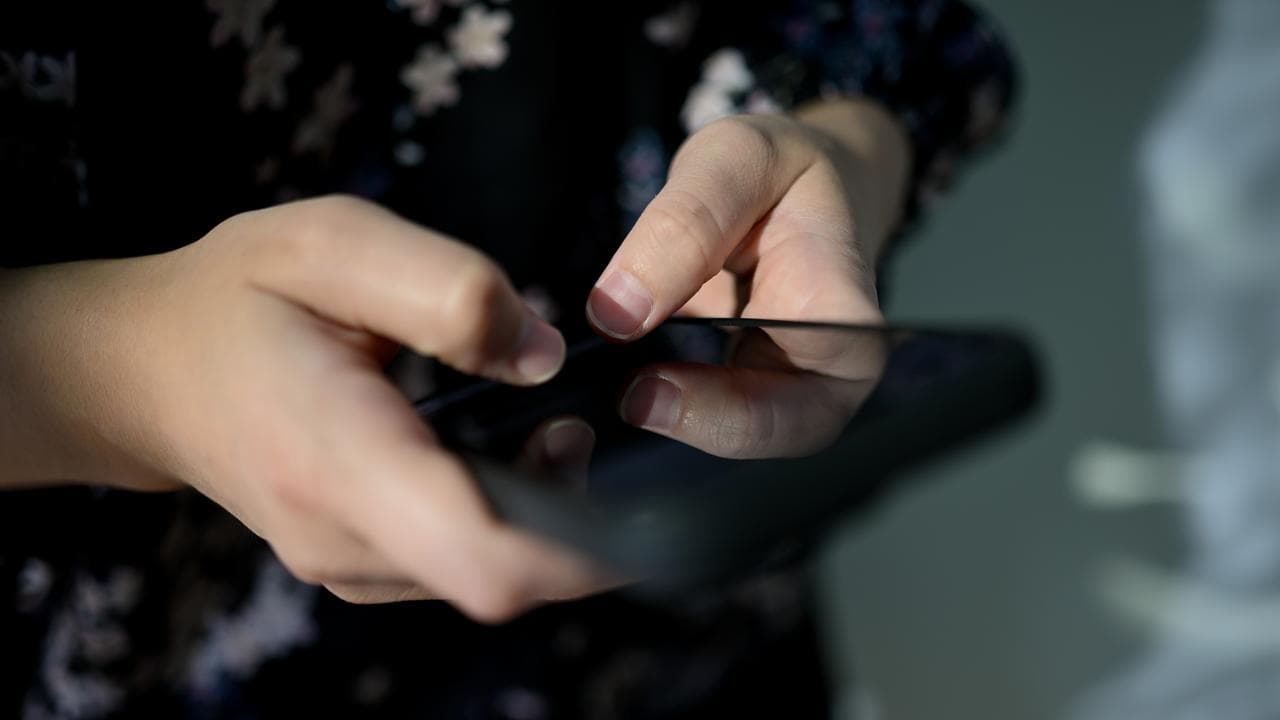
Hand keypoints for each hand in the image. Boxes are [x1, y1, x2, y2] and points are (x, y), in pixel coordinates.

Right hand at [0, 196, 609, 621]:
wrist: (145, 369)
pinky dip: (511, 518)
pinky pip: (464, 563)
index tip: (638, 485)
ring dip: (548, 514)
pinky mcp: (364, 566)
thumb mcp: (333, 244)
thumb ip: (449, 290)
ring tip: (539, 421)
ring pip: (493, 574)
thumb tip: (545, 359)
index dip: (585, 543)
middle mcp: (344, 541)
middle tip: (581, 416)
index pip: (484, 557)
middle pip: (508, 577)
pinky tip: (504, 449)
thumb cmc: (239, 296)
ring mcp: (352, 566)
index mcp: (337, 460)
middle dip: (581, 513)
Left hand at [587, 100, 909, 457]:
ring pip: (731, 435)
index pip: (808, 398)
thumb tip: (616, 311)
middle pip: (772, 433)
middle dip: (696, 424)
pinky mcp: (741, 389)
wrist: (799, 182)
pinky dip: (655, 399)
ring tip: (612, 385)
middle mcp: (827, 367)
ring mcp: (785, 385)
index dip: (731, 413)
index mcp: (845, 316)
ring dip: (667, 418)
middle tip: (625, 396)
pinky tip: (613, 376)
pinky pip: (700, 412)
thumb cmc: (785, 170)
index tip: (649, 389)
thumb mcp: (736, 159)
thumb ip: (684, 224)